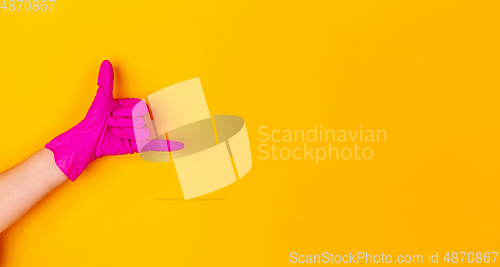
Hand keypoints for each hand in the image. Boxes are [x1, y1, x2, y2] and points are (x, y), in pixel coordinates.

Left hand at [45, 60, 182, 180]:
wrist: (89, 139)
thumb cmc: (94, 120)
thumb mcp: (102, 98)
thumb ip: (106, 80)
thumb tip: (105, 63)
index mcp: (133, 108)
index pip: (141, 108)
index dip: (128, 111)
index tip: (114, 112)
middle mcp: (138, 119)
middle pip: (141, 120)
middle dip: (124, 122)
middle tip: (112, 123)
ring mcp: (140, 132)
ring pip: (142, 131)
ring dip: (126, 132)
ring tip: (115, 132)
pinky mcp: (140, 145)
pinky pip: (155, 143)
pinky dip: (168, 145)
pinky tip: (180, 145)